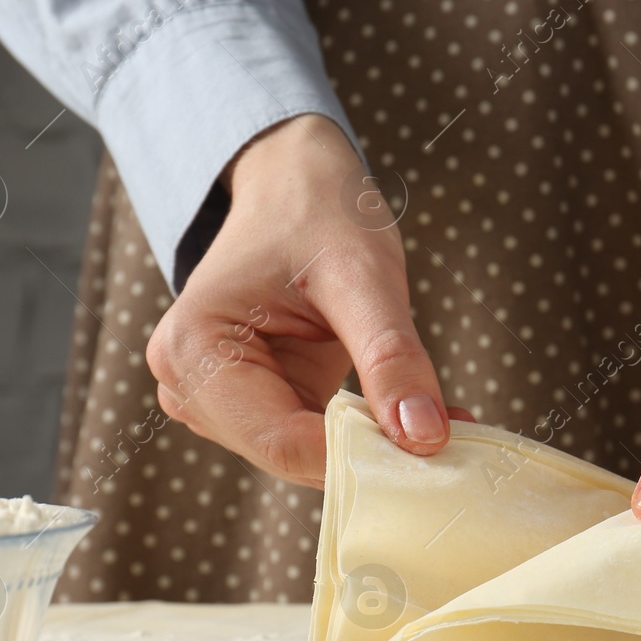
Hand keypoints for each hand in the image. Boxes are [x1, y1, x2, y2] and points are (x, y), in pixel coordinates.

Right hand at [146, 114, 462, 487]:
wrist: (297, 185)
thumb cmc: (319, 213)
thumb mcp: (364, 277)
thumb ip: (392, 357)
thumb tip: (425, 437)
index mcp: (194, 349)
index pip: (278, 440)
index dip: (357, 455)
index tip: (434, 452)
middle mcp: (189, 384)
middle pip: (288, 455)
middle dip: (368, 450)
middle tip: (452, 434)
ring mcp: (217, 399)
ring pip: (303, 455)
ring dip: (370, 444)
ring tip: (438, 416)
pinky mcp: (252, 404)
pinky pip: (312, 440)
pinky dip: (364, 433)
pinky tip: (407, 411)